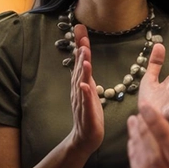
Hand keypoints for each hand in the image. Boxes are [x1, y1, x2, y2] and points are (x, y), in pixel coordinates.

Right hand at [69, 24, 103, 153]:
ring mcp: (82, 103)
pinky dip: (86, 94)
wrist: (84, 138)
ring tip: (85, 57)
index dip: (81, 45)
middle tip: (83, 38)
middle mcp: (79, 91)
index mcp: (81, 84)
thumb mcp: (89, 88)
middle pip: (80, 70)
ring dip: (83, 70)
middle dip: (81, 54)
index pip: (81, 62)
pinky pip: (86, 103)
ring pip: (82, 84)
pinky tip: (85, 85)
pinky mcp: (87, 115)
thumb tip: (85, 55)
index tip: (81, 29)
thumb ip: (87, 72)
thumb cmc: (89, 112)